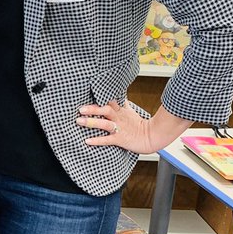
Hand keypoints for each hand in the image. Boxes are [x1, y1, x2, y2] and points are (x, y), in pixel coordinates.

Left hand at [77, 100, 191, 154]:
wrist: (153, 137)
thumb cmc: (140, 125)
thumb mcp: (131, 111)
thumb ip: (123, 103)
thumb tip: (119, 94)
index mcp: (121, 111)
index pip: (109, 100)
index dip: (99, 96)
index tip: (88, 93)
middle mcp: (119, 118)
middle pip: (106, 110)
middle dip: (93, 109)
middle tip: (80, 108)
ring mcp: (120, 129)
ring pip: (105, 124)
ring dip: (92, 122)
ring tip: (79, 121)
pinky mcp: (120, 139)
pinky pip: (107, 140)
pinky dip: (97, 140)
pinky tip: (87, 141)